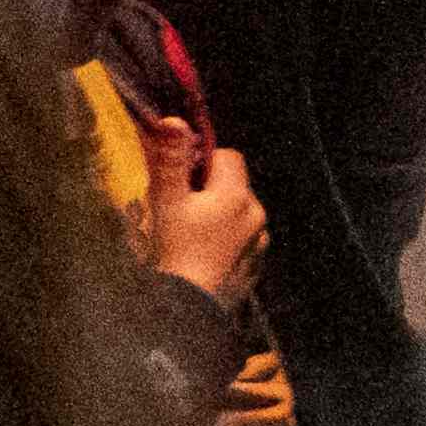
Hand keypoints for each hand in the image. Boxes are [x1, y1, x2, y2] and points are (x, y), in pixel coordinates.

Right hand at [145, 112, 266, 302]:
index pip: (227, 155)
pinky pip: (243, 233)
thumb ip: (170, 158)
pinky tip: (205, 250)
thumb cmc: (175, 247)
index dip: (202, 159)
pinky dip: (227, 233)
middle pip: (234, 181)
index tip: (181, 179)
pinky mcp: (257, 261)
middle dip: (209, 185)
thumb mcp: (165, 199)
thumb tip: (174, 120)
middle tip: (181, 206)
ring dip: (219, 210)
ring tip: (193, 231)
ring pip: (238, 207)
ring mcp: (260, 240)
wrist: (190, 305)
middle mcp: (256, 213)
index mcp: (237, 194)